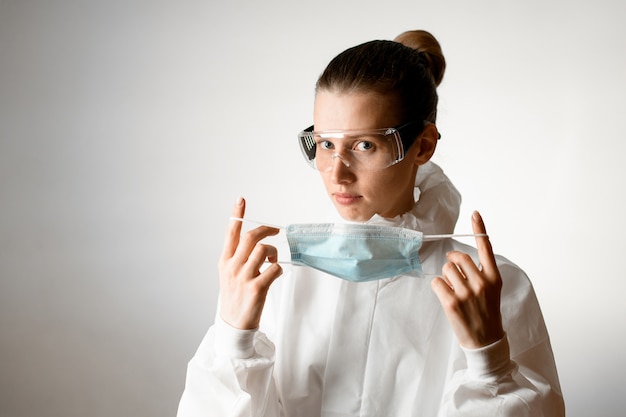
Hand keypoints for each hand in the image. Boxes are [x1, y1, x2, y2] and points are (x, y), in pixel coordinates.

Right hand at [218, 197, 282, 329]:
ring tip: (272, 260)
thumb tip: (257, 244)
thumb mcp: (229, 275)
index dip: (236, 215)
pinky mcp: (256, 288)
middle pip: (250, 237)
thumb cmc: (234, 297)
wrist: (234, 324)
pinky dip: (278, 269)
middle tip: (276, 231)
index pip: (230, 233)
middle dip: (266, 230)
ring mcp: (244, 277)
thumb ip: (238, 258)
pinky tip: (275, 275)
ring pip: (263, 250)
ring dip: (273, 252)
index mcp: (224, 261)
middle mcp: (232, 267)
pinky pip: (274, 269)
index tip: (241, 200)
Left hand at [431, 211, 503, 348]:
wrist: (485, 340)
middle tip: (453, 269)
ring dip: (446, 276)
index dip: (480, 229)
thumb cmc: (486, 313)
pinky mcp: (452, 302)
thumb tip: (457, 259)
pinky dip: (438, 287)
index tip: (475, 214)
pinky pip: (437, 282)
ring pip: (446, 269)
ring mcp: (466, 293)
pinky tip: (446, 296)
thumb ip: (480, 273)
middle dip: (452, 261)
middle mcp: (482, 283)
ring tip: (454, 289)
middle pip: (458, 257)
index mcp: (494, 278)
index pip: (486, 249)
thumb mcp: (491, 290)